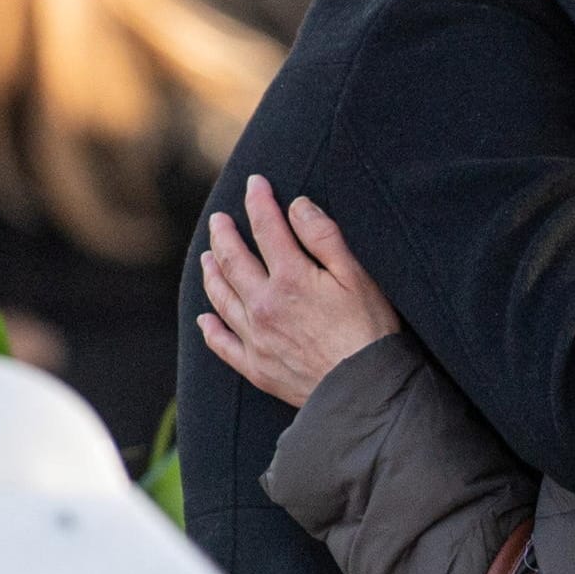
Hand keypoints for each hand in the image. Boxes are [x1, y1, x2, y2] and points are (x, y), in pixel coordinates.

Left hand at [198, 175, 399, 406]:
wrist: (364, 389)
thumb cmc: (369, 330)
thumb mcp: (357, 275)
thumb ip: (324, 237)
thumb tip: (297, 206)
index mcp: (290, 278)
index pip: (266, 228)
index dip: (259, 201)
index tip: (255, 183)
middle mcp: (263, 305)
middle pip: (233, 260)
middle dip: (224, 233)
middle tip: (219, 218)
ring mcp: (255, 337)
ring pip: (221, 297)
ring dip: (211, 272)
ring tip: (207, 257)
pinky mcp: (256, 367)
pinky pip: (222, 344)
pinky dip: (210, 328)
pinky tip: (205, 319)